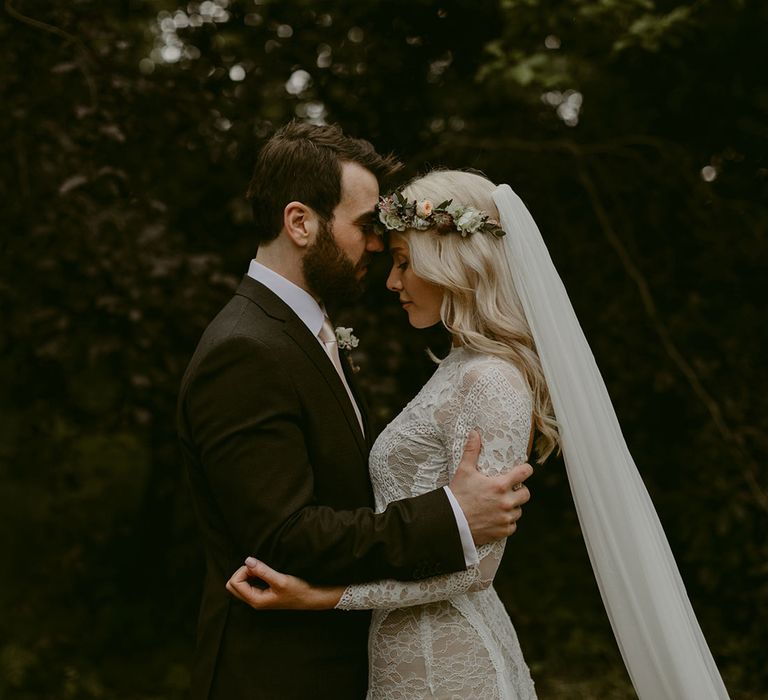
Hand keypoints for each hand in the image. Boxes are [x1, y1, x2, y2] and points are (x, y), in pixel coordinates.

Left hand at [225, 557, 344, 610]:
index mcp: (256, 600)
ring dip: (247, 573)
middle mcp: (254, 601)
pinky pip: (247, 584)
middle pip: (233, 585)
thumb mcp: (281, 580)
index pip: (234, 583)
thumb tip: (247, 560)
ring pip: (239, 584)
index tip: (257, 566)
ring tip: (261, 569)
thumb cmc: (298, 590)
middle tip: (257, 567)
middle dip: (242, 572)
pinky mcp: (262, 593)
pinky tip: (263, 572)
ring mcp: (257, 597)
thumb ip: (263, 571)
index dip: (243, 571)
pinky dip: (251, 575)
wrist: (311, 598)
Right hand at [448, 430, 532, 545]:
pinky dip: (507, 522)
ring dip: (512, 507)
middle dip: (519, 491)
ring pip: (518, 511)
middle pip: (526, 494)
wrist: (450, 522)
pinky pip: (512, 526)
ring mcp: (505, 518)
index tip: (524, 470)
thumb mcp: (464, 471)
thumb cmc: (457, 495)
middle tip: (508, 490)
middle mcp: (506, 502)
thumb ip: (472, 451)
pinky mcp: (502, 531)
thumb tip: (475, 433)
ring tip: (499, 505)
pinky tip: (497, 518)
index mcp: (500, 485)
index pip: (524, 473)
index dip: (525, 470)